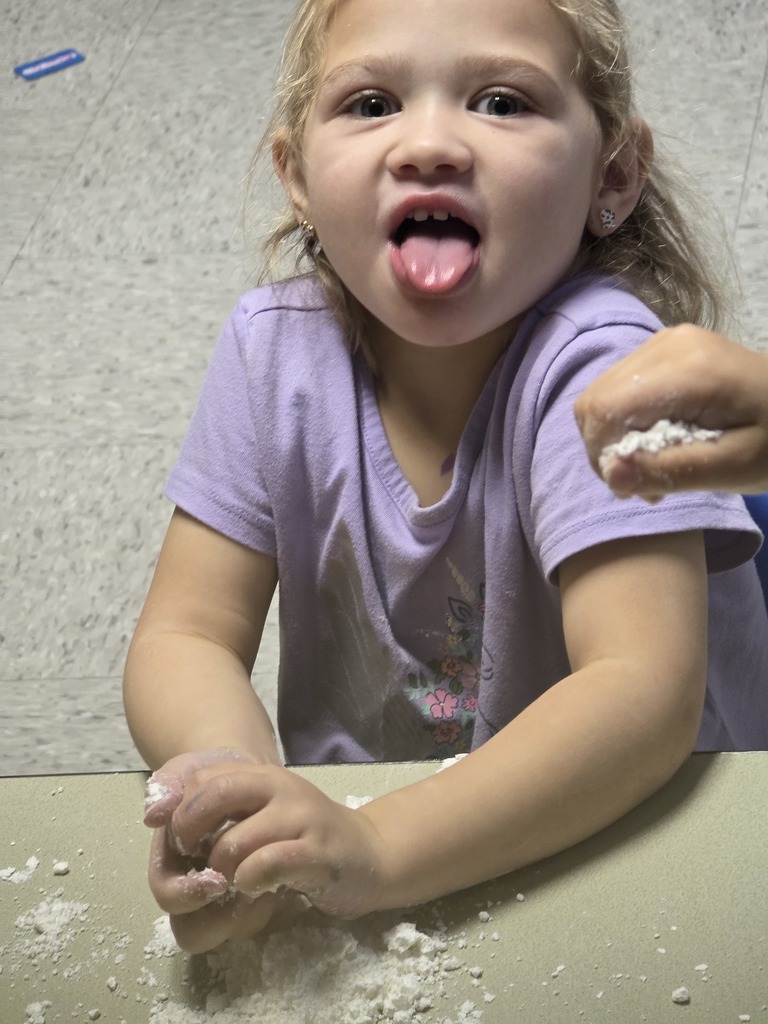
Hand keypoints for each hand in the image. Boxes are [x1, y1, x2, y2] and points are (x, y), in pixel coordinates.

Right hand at [144, 749, 287, 952]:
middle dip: (221, 915)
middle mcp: (199, 889)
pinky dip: (274, 898)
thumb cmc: (216, 776)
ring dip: (250, 909)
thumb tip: (154, 815)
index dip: (188, 894)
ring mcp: (231, 896)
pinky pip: (267, 916)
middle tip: (246, 887)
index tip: (215, 879)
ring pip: (234, 930)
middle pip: (196, 932)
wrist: (257, 775)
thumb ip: (167, 787)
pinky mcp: (262, 893)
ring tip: (269, 883)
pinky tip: (285, 878)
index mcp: (173, 864)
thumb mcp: (189, 772)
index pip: (169, 899)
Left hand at [168, 763, 387, 924]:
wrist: (371, 853)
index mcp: (264, 776)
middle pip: (214, 794)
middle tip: (195, 859)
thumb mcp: (266, 811)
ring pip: (236, 838)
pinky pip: (268, 864)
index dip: (181, 808)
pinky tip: (253, 886)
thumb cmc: (307, 836)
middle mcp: (282, 788)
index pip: (203, 776)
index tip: (182, 839)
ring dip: (221, 868)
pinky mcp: (318, 852)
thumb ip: (224, 806)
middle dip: (190, 831)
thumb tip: (157, 813)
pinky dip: (250, 879)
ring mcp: (302, 818)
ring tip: (228, 880)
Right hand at [574, 325, 767, 497]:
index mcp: (688, 370)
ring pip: (599, 396)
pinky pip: (618, 388)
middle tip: (648, 483)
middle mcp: (667, 345)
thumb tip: (611, 474)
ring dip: (614, 439)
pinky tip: (658, 441)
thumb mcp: (733, 469)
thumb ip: (670, 470)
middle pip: (595, 402)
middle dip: (607, 450)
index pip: (605, 410)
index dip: (606, 455)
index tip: (641, 488)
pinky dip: (624, 422)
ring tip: (656, 464)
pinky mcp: (664, 349)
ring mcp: (664, 342)